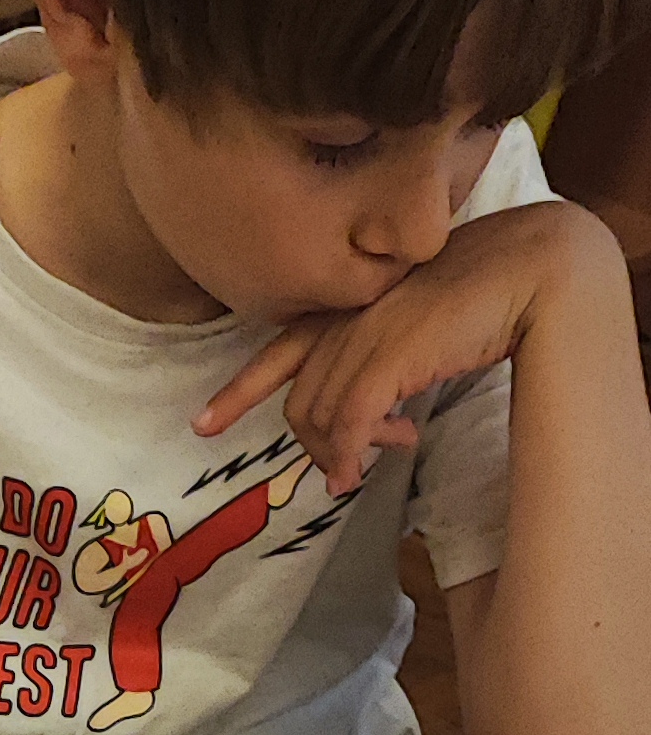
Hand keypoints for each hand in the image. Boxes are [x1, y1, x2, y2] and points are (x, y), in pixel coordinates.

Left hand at [195, 203, 600, 498]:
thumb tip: (378, 417)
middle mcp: (347, 318)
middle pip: (301, 401)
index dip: (240, 390)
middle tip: (358, 464)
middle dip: (322, 444)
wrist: (530, 270)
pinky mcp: (387, 355)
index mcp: (350, 307)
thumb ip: (386, 361)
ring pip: (322, 417)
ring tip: (393, 449)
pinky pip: (349, 422)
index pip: (280, 351)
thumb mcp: (419, 329)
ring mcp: (364, 334)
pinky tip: (395, 449)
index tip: (203, 425)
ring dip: (351, 450)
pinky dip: (358, 450)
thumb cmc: (486, 297)